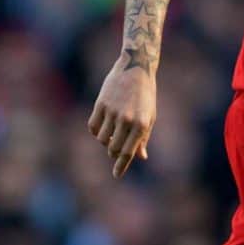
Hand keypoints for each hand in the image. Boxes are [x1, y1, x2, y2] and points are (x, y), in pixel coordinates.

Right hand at [88, 52, 156, 177]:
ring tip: (114, 131)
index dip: (121, 166)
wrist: (136, 68)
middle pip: (113, 149)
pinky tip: (103, 125)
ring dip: (106, 140)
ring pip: (102, 139)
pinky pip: (93, 127)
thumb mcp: (150, 116)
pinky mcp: (100, 104)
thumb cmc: (146, 95)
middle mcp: (127, 119)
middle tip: (117, 148)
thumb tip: (141, 157)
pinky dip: (97, 131)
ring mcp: (112, 112)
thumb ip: (143, 137)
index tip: (116, 175)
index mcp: (142, 124)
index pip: (128, 152)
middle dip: (114, 153)